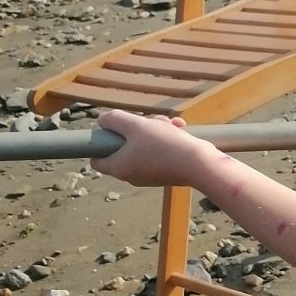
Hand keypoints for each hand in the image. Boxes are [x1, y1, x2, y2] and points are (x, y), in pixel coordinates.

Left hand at [90, 110, 216, 186]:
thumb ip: (114, 120)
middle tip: (151, 120)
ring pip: (143, 145)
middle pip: (123, 147)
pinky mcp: (165, 171)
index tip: (114, 128)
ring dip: (155, 129)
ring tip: (171, 123)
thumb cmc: (164, 145)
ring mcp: (149, 174)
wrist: (199, 164)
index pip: (96, 160)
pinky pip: (158, 151)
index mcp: (119, 168)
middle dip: (137, 129)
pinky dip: (166, 138)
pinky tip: (180, 128)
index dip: (101, 142)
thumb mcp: (136, 125)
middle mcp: (131, 175)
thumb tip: (102, 120)